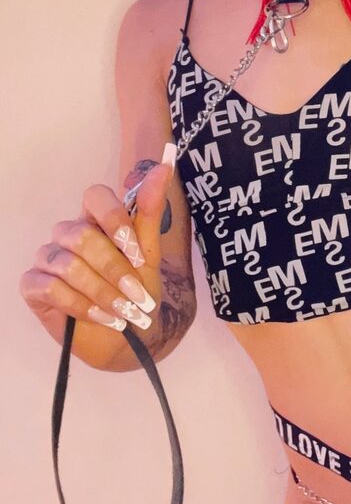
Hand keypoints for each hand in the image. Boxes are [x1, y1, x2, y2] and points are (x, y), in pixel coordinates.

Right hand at [19, 161, 173, 363]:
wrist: (126, 336)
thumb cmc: (137, 291)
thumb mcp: (149, 254)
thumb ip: (150, 211)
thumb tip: (164, 167)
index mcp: (95, 219)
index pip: (95, 196)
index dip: (115, 220)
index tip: (138, 253)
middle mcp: (68, 234)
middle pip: (83, 236)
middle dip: (114, 269)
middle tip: (136, 295)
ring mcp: (47, 258)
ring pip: (68, 265)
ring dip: (101, 292)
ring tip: (122, 311)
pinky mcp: (33, 285)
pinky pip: (51, 288)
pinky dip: (80, 305)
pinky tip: (99, 316)